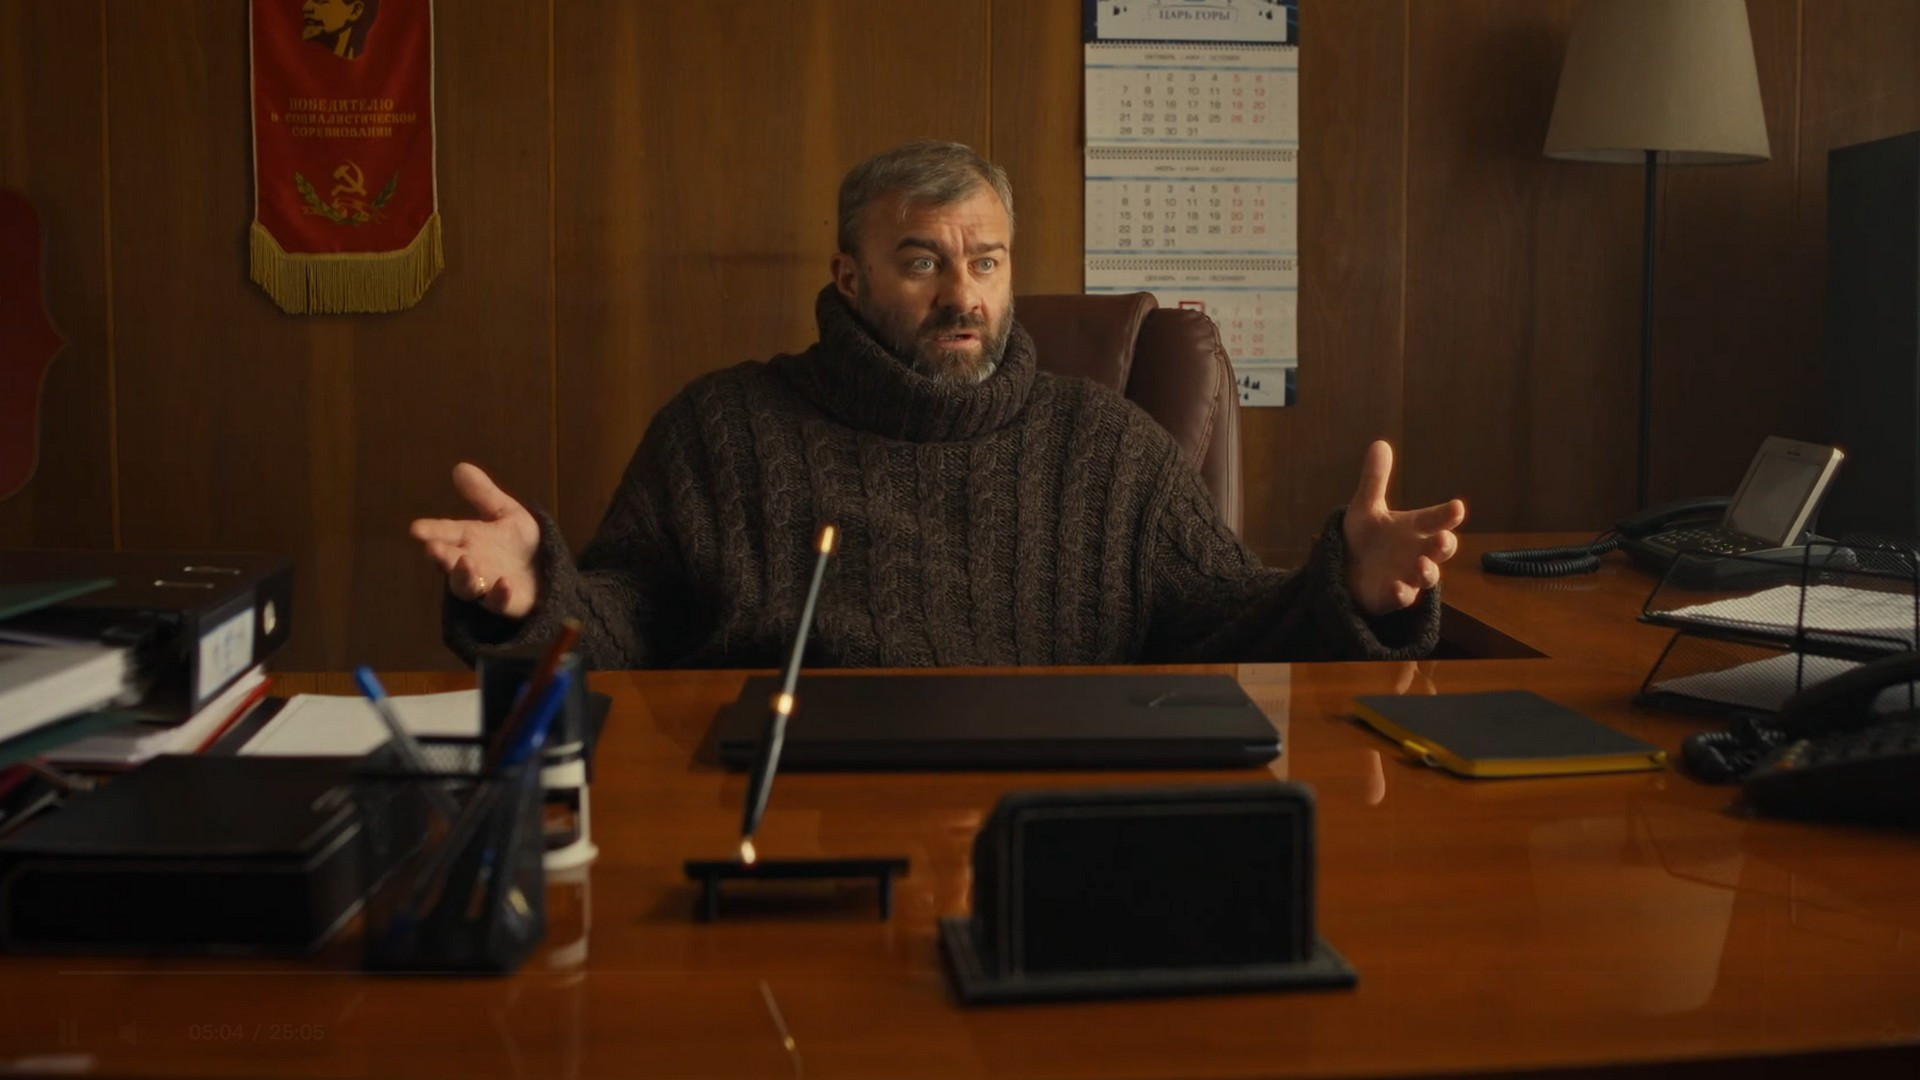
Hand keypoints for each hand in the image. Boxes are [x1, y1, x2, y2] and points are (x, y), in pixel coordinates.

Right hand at [408, 463, 541, 618]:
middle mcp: (471, 564)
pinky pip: (499, 603)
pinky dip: (499, 595)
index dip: (431, 531)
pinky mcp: (506, 604)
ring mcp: (486, 587)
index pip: (446, 534)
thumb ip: (483, 495)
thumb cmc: (521, 543)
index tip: (416, 529)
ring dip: (464, 576)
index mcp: (468, 540)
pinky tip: (504, 583)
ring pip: (467, 587)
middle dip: (441, 556)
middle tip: (432, 549)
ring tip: (466, 563)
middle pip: (450, 564)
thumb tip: (460, 466)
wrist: (549, 572)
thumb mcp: (506, 513)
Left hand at [1341, 441, 1465, 616]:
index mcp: (1414, 528)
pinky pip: (1402, 598)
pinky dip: (1402, 593)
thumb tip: (1379, 443)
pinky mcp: (1392, 596)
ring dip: (1428, 571)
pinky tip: (1396, 588)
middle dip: (1445, 545)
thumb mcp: (1366, 508)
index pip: (1435, 519)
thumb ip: (1375, 480)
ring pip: (1428, 576)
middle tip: (1442, 539)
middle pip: (1441, 549)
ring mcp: (1408, 576)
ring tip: (1421, 564)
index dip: (1446, 514)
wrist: (1346, 569)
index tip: (1456, 507)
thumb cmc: (1365, 538)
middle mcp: (1417, 551)